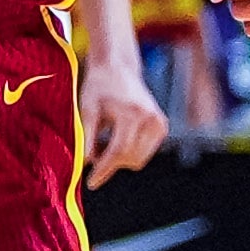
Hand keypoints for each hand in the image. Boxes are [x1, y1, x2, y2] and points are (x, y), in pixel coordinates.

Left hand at [80, 52, 165, 185]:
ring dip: (120, 158)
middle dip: (110, 163)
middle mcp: (150, 119)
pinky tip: (119, 136)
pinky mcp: (162, 127)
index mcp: (132, 114)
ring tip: (106, 139)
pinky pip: (144, 153)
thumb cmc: (99, 87)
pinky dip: (130, 152)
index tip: (91, 183)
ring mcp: (159, 123)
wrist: (118, 68)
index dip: (104, 170)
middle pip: (129, 159)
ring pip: (138, 160)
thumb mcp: (87, 110)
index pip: (118, 151)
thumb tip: (87, 164)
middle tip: (94, 151)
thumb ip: (87, 138)